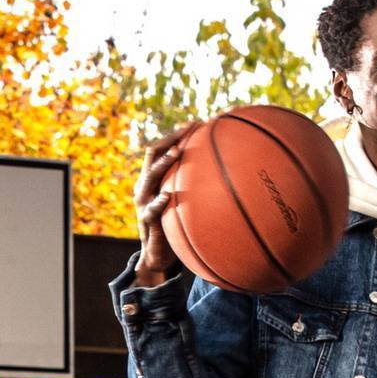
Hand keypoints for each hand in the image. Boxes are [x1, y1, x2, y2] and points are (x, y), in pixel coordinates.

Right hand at [133, 120, 197, 285]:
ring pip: (149, 177)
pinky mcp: (146, 220)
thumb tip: (231, 176)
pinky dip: (158, 201)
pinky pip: (151, 209)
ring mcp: (144, 202)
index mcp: (155, 178)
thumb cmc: (176, 226)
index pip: (163, 148)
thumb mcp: (186, 204)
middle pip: (153, 153)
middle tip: (189, 128)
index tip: (198, 122)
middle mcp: (146, 185)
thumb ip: (198, 189)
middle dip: (170, 139)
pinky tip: (168, 196)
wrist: (159, 255)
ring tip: (177, 152)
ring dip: (163, 163)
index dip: (178, 133)